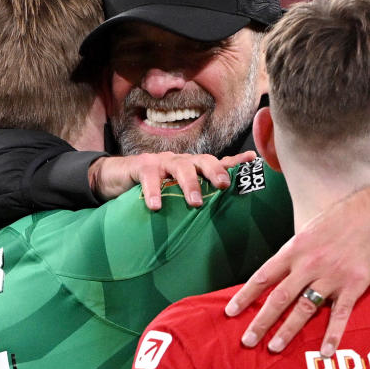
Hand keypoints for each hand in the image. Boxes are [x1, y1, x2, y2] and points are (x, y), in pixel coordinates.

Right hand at [89, 151, 256, 207]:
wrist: (116, 177)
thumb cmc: (152, 187)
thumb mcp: (176, 191)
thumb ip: (196, 195)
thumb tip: (221, 209)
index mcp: (192, 167)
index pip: (217, 162)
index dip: (235, 161)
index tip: (253, 161)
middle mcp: (180, 161)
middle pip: (203, 160)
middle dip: (215, 171)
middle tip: (223, 186)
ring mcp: (161, 162)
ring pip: (180, 167)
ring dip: (189, 184)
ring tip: (195, 203)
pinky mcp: (141, 166)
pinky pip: (150, 177)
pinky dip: (154, 191)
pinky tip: (156, 206)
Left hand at [224, 183, 369, 355]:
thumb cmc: (344, 216)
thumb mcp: (311, 227)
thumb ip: (297, 251)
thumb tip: (283, 268)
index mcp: (295, 249)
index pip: (263, 276)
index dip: (245, 296)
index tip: (230, 312)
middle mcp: (309, 265)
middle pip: (279, 298)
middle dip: (261, 321)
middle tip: (248, 341)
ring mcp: (332, 276)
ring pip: (304, 309)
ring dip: (288, 331)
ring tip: (274, 348)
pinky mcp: (354, 285)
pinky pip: (340, 314)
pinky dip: (332, 335)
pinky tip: (325, 352)